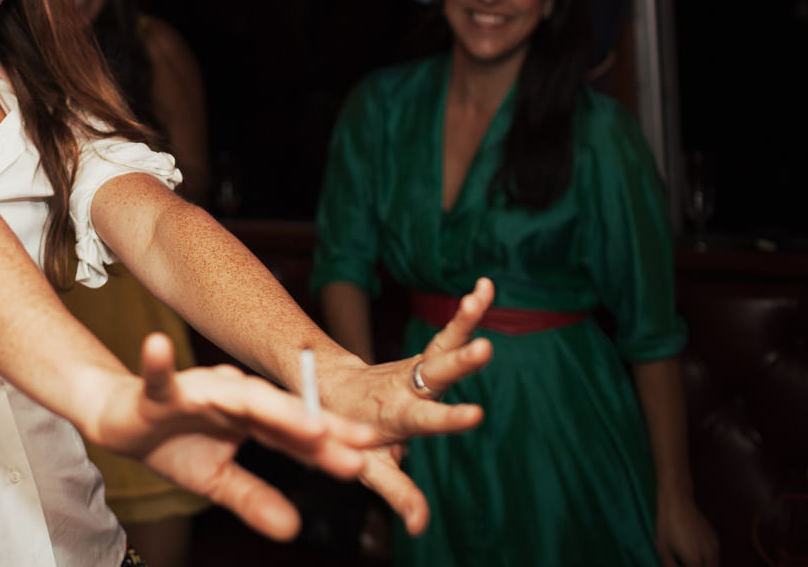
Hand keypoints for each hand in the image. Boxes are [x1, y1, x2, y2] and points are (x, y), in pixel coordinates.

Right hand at [90, 333, 378, 540]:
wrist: (121, 422)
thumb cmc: (171, 443)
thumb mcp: (216, 481)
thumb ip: (254, 499)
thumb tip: (295, 529)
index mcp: (249, 419)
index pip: (295, 434)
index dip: (330, 445)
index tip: (369, 458)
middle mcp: (231, 398)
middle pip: (277, 413)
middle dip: (314, 428)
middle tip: (352, 444)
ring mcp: (196, 391)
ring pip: (236, 396)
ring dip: (269, 405)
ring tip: (304, 421)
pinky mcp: (158, 392)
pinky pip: (160, 378)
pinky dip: (159, 363)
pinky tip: (159, 345)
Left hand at [316, 277, 496, 534]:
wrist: (329, 389)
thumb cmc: (351, 431)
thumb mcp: (370, 465)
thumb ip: (396, 491)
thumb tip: (421, 528)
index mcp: (396, 414)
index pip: (426, 418)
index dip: (449, 419)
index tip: (476, 414)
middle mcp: (408, 386)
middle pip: (437, 372)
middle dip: (461, 362)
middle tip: (484, 348)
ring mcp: (417, 368)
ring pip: (443, 343)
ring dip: (464, 320)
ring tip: (484, 295)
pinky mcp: (426, 357)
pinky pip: (448, 333)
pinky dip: (467, 312)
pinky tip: (486, 287)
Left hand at [656, 490, 717, 566]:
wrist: (678, 502)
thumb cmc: (667, 525)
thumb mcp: (662, 548)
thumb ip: (670, 565)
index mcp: (695, 560)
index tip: (680, 564)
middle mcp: (709, 556)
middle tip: (686, 562)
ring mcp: (715, 547)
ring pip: (715, 565)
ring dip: (705, 566)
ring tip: (691, 560)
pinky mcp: (716, 539)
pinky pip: (716, 555)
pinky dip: (709, 558)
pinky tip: (697, 551)